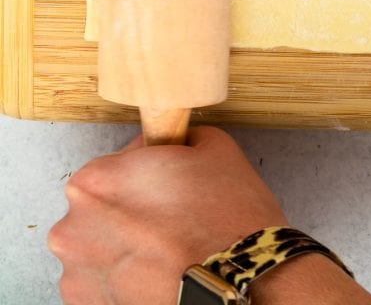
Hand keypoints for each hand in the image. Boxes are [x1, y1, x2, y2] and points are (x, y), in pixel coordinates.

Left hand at [48, 125, 286, 304]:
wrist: (238, 292)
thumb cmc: (227, 225)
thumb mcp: (215, 150)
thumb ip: (181, 138)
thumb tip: (176, 142)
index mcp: (97, 180)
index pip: (120, 162)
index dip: (150, 171)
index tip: (170, 186)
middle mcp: (74, 228)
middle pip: (104, 208)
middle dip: (134, 213)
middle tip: (174, 223)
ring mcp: (78, 277)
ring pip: (102, 250)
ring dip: (127, 250)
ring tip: (169, 256)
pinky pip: (103, 286)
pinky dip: (126, 283)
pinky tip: (160, 278)